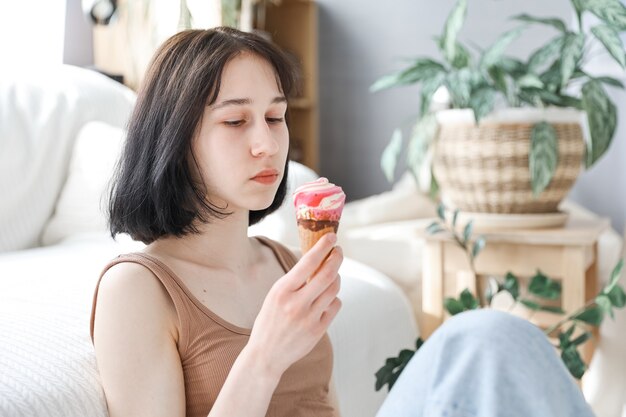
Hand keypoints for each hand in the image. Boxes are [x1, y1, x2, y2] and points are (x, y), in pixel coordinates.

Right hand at [246, 233, 342, 378]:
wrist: (266, 355)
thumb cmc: (270, 321)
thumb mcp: (275, 296)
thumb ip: (294, 281)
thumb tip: (317, 260)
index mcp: (282, 291)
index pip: (308, 262)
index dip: (323, 247)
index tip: (332, 237)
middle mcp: (296, 303)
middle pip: (327, 274)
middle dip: (336, 258)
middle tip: (338, 251)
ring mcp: (309, 318)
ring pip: (334, 289)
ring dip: (336, 278)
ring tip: (332, 275)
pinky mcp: (319, 330)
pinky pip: (335, 306)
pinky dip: (333, 299)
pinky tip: (326, 299)